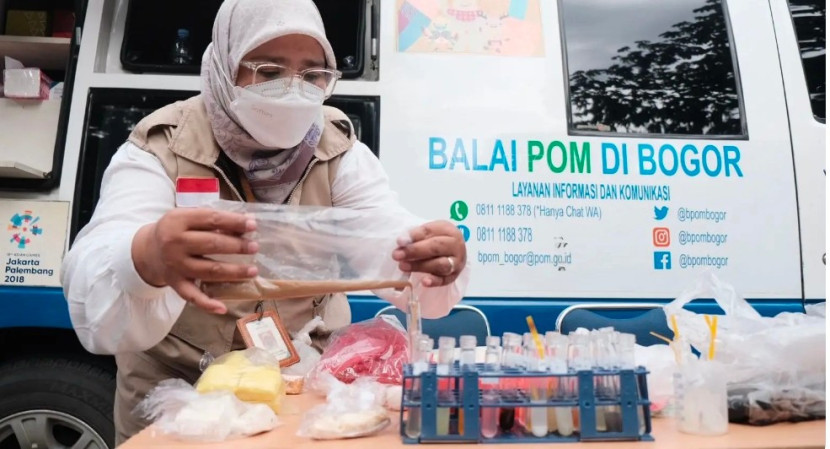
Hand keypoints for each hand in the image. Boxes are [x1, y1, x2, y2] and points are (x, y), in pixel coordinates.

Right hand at [132, 208, 258, 313]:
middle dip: (237, 246)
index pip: (211, 219)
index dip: (234, 222)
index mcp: (178, 220)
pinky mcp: (176, 284)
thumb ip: (213, 220)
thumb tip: (246, 222)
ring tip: (252, 270)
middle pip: (212, 244)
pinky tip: (223, 307)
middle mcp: (175, 243)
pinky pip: (193, 296)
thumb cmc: (176, 231)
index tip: (253, 225)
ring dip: (233, 272)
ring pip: (209, 270)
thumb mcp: (188, 217)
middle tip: (254, 247)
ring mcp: (176, 265)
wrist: (147, 251)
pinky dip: (207, 304)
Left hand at [392, 221, 466, 286]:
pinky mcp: (453, 276)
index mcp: (448, 230)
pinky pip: (445, 280)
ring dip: (420, 266)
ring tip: (403, 266)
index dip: (413, 236)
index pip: (430, 231)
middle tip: (397, 255)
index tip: (399, 242)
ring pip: (441, 264)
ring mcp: (457, 262)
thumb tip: (401, 242)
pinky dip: (434, 281)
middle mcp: (456, 246)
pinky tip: (423, 281)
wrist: (452, 251)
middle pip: (436, 247)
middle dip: (415, 251)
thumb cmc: (436, 240)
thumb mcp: (428, 232)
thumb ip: (416, 236)